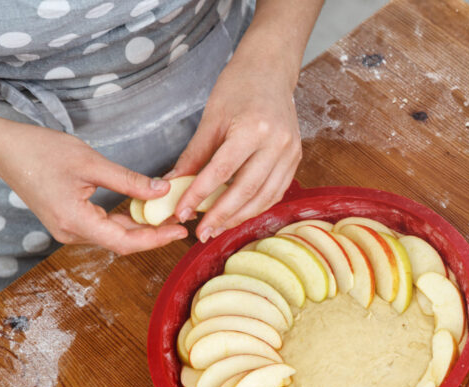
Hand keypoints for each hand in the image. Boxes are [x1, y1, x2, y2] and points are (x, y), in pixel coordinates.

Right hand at [0, 123, 185, 253]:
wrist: (3, 149)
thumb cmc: (40, 151)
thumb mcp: (90, 162)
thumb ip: (128, 181)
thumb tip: (161, 191)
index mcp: (74, 221)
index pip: (124, 242)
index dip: (155, 239)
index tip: (179, 231)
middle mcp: (70, 233)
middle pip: (121, 242)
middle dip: (153, 233)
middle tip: (180, 220)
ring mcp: (68, 229)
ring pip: (113, 236)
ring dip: (140, 228)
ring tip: (167, 216)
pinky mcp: (68, 222)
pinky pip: (102, 228)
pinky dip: (124, 222)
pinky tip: (143, 212)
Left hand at [167, 53, 300, 241]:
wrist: (270, 72)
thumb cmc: (238, 88)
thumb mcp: (212, 118)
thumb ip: (194, 155)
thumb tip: (173, 185)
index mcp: (253, 129)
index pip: (221, 171)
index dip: (200, 196)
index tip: (182, 213)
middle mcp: (277, 144)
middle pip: (246, 191)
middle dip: (221, 216)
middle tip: (201, 233)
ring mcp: (290, 153)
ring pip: (264, 197)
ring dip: (239, 216)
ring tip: (218, 227)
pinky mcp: (296, 160)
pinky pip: (275, 192)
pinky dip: (256, 206)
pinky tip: (238, 214)